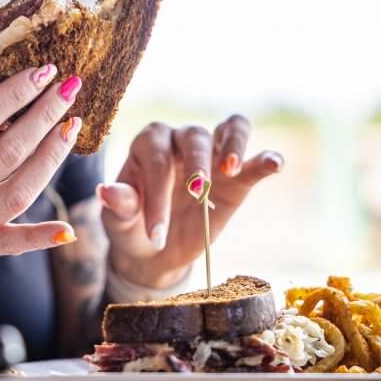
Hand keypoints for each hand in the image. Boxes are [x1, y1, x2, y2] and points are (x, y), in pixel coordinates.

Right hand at [0, 64, 84, 257]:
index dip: (15, 94)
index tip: (44, 71)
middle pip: (7, 156)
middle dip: (43, 119)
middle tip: (68, 90)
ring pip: (18, 194)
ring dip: (51, 158)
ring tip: (71, 126)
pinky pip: (11, 243)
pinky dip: (41, 237)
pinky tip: (69, 229)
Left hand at [101, 116, 281, 288]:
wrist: (155, 252)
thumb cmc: (132, 228)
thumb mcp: (119, 223)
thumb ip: (118, 205)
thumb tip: (107, 191)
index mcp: (148, 145)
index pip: (156, 159)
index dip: (155, 194)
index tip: (155, 234)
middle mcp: (181, 140)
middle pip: (194, 137)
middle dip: (195, 165)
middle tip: (196, 193)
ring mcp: (213, 154)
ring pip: (231, 128)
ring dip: (234, 143)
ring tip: (231, 168)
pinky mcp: (238, 176)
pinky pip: (255, 159)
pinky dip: (265, 158)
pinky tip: (273, 163)